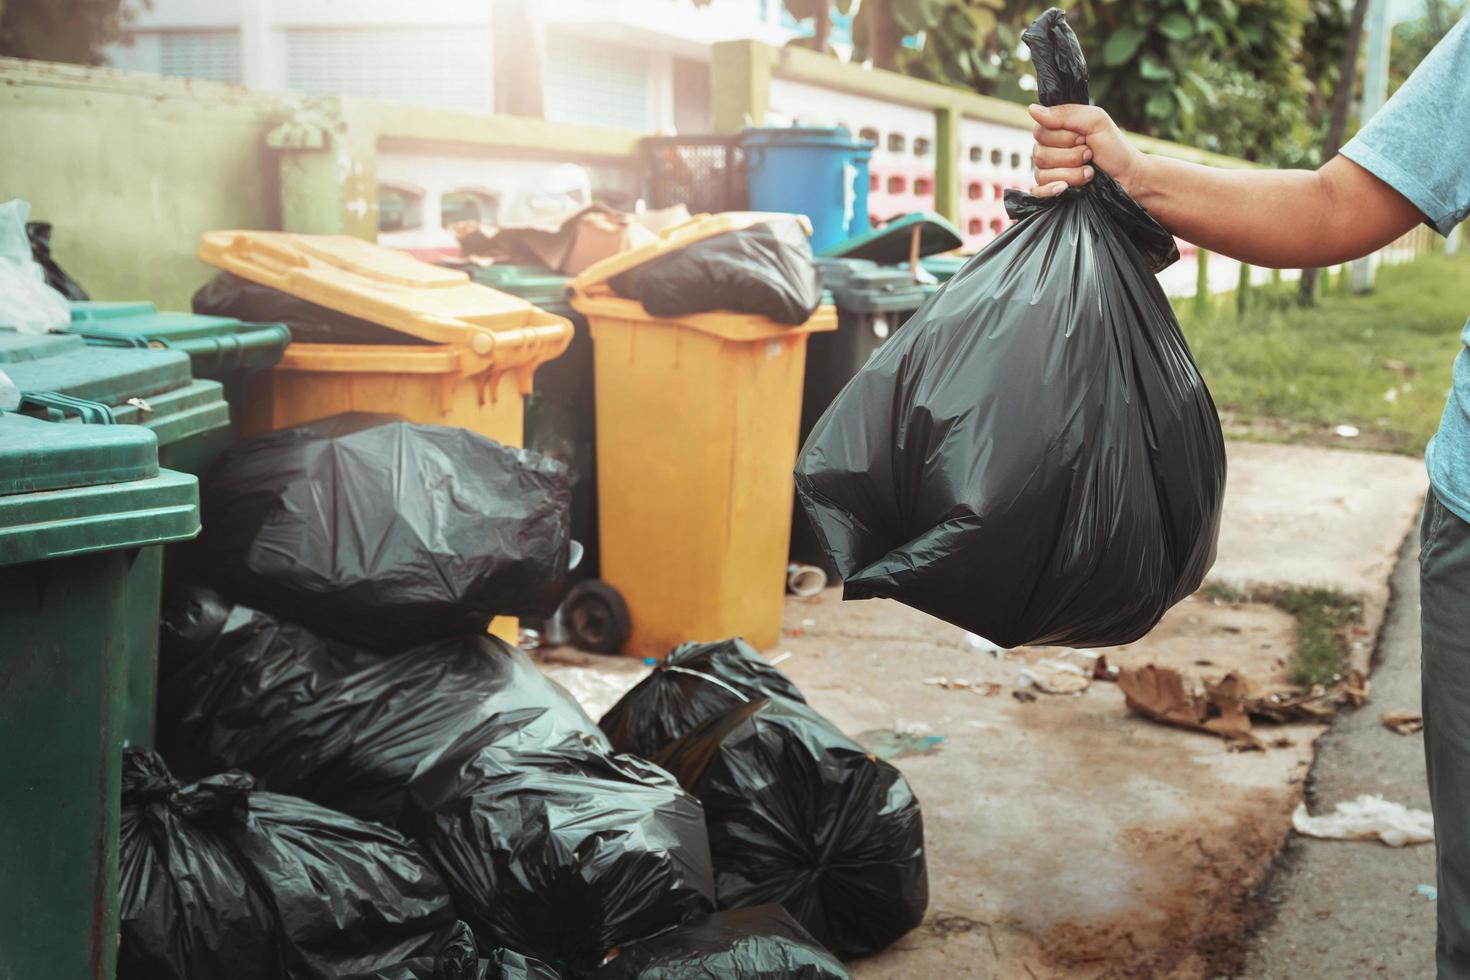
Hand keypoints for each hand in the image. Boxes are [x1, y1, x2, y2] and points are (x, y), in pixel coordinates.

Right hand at [1026, 104, 1145, 198]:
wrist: (1128, 177)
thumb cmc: (1114, 148)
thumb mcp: (1096, 121)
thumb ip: (1066, 114)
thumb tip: (1032, 109)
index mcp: (1056, 130)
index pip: (1040, 131)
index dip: (1063, 137)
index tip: (1083, 138)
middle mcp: (1048, 150)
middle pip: (1040, 154)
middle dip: (1070, 156)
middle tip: (1089, 154)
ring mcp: (1048, 172)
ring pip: (1042, 174)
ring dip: (1071, 174)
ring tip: (1089, 172)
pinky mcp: (1052, 191)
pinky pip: (1037, 192)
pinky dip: (1050, 191)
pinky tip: (1065, 189)